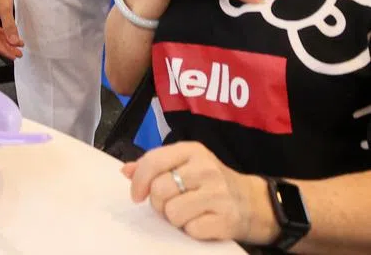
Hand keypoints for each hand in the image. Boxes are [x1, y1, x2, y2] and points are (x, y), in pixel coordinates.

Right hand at [0, 0, 23, 59]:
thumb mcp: (5, 8)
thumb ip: (9, 26)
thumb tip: (14, 42)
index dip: (5, 50)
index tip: (16, 55)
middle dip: (6, 46)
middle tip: (19, 53)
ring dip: (6, 39)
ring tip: (18, 44)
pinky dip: (3, 31)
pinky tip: (11, 33)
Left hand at [122, 142, 278, 245]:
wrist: (256, 203)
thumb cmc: (212, 183)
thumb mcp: (186, 165)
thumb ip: (156, 166)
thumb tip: (125, 171)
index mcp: (191, 150)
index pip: (153, 161)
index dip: (139, 181)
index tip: (136, 195)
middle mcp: (204, 168)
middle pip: (159, 190)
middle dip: (158, 204)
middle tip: (168, 206)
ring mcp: (217, 194)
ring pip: (172, 212)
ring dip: (174, 218)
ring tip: (187, 214)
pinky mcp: (226, 219)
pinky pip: (191, 229)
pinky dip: (191, 231)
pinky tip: (202, 223)